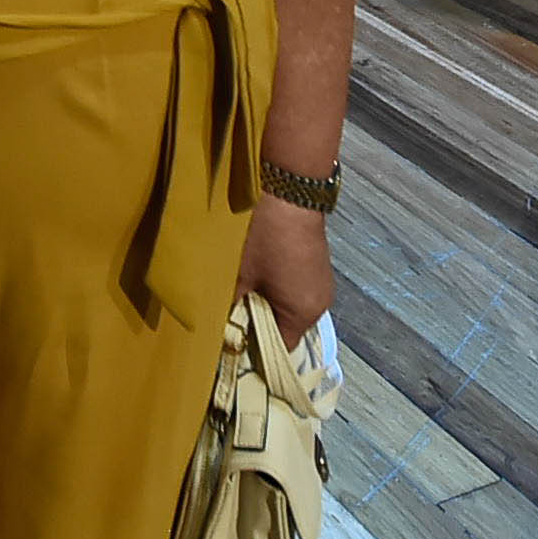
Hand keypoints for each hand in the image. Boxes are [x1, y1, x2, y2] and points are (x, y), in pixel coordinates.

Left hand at [237, 195, 335, 347]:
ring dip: (264, 303)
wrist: (288, 186)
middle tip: (227, 317)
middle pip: (285, 329)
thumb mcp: (238, 275)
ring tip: (238, 293)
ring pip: (287, 307)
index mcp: (303, 313)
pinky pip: (292, 288)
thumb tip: (218, 328)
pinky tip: (254, 274)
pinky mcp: (314, 264)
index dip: (253, 352)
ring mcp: (319, 282)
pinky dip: (273, 287)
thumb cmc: (263, 235)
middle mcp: (318, 303)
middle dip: (256, 325)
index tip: (228, 346)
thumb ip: (229, 308)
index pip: (279, 351)